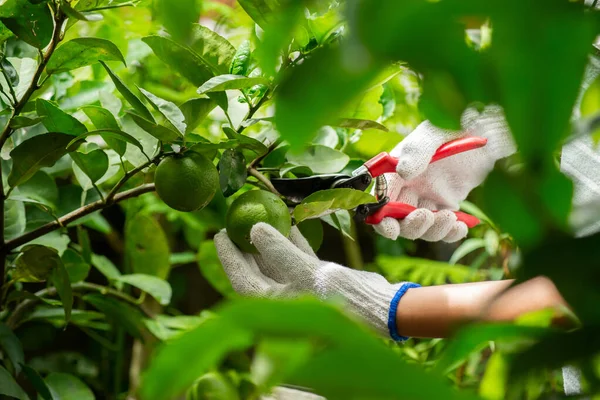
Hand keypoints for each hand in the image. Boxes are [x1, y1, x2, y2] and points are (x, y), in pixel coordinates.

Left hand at [214, 223, 417, 338]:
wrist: (381, 309)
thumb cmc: (342, 297)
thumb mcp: (306, 272)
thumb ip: (278, 251)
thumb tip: (254, 229)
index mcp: (274, 306)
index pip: (241, 279)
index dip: (228, 256)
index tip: (219, 233)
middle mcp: (284, 300)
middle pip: (256, 271)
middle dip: (246, 248)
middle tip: (235, 223)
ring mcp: (301, 291)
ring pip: (277, 264)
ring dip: (270, 242)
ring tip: (261, 218)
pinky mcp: (318, 283)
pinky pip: (298, 260)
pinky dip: (293, 243)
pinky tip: (289, 223)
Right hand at [374, 106, 515, 241]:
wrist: (484, 129)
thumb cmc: (453, 125)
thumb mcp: (434, 133)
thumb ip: (417, 151)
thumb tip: (403, 172)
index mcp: (397, 170)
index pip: (381, 197)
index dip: (380, 216)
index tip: (389, 227)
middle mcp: (408, 186)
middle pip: (398, 218)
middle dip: (409, 225)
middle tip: (425, 217)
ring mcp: (428, 197)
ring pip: (421, 226)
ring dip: (432, 230)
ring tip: (449, 218)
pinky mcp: (447, 204)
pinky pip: (443, 227)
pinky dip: (450, 233)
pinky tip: (460, 227)